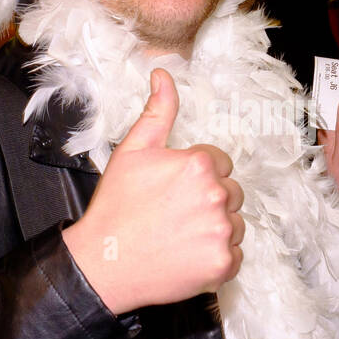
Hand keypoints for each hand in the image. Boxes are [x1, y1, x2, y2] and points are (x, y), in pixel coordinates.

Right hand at [62, 69, 243, 315]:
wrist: (103, 264)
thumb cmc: (116, 208)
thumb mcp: (133, 151)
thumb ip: (158, 111)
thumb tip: (164, 75)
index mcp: (198, 164)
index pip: (219, 162)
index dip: (195, 175)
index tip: (173, 190)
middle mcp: (216, 195)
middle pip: (231, 191)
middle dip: (208, 199)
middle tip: (174, 213)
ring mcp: (222, 232)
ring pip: (235, 222)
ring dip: (215, 228)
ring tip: (179, 235)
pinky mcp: (223, 264)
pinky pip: (234, 255)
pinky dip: (216, 256)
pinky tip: (187, 255)